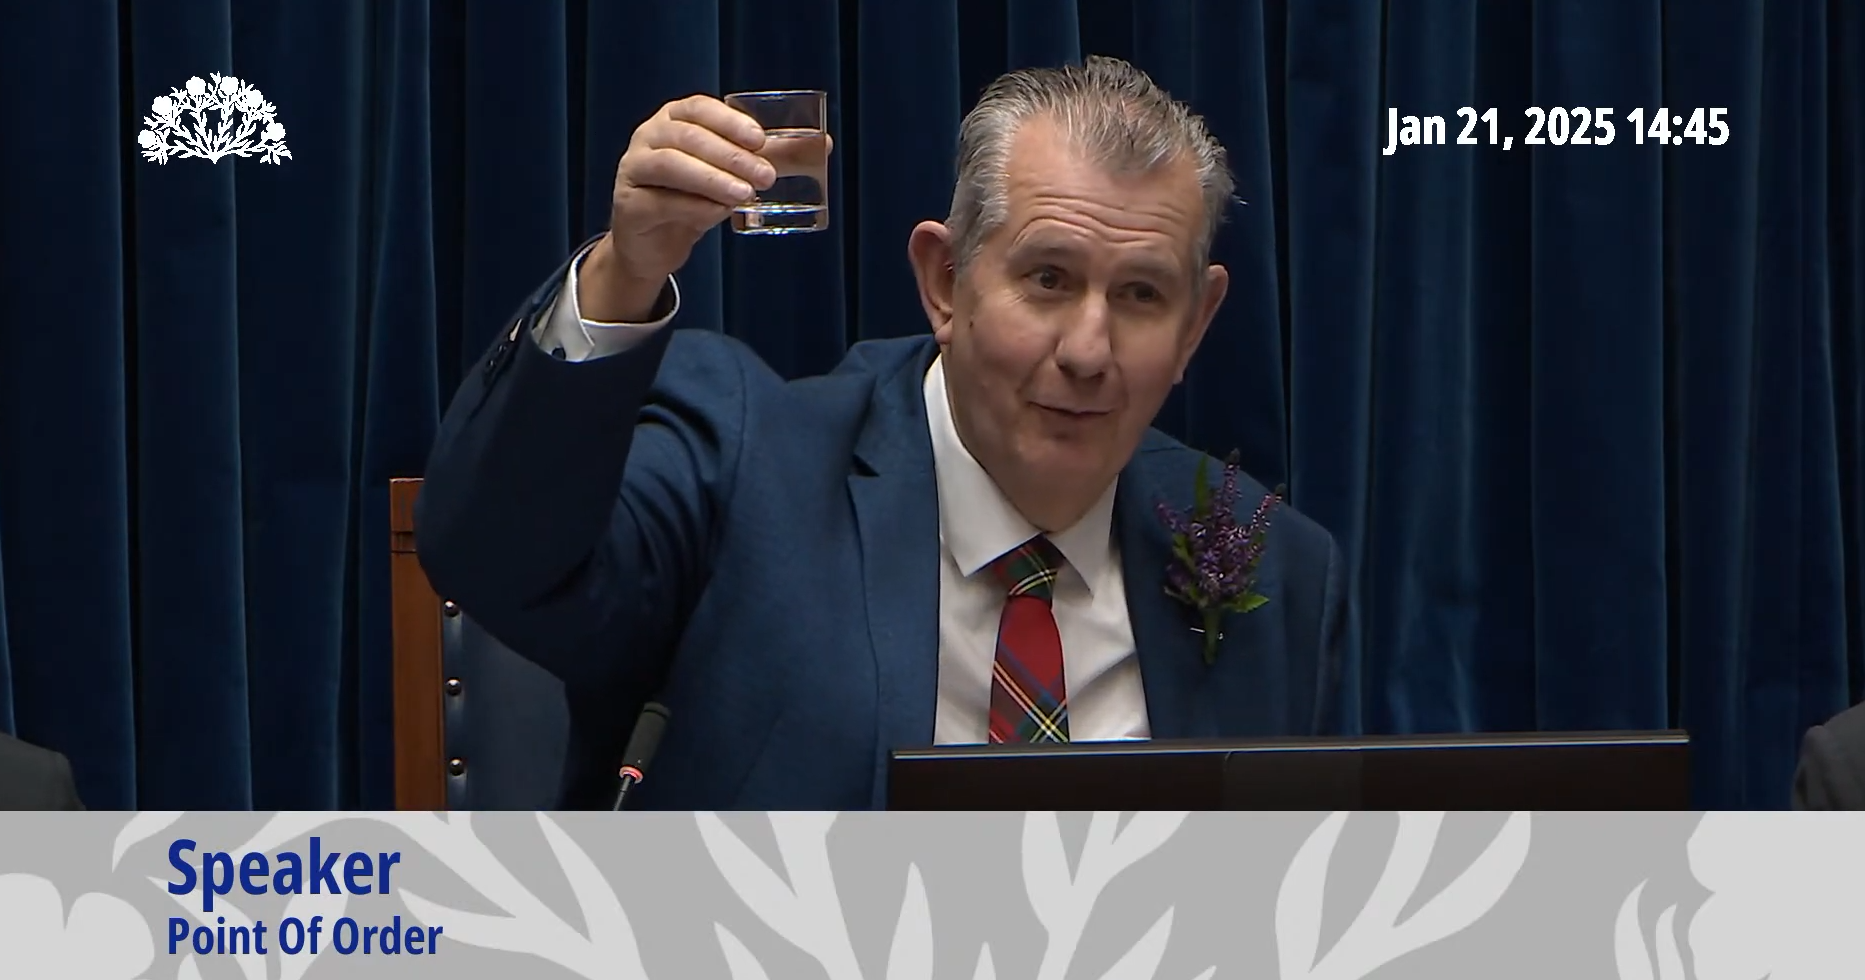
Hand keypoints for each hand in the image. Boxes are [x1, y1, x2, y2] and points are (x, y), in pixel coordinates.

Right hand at [581, 95, 775, 321]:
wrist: (654, 243)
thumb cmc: (695, 198)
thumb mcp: (734, 174)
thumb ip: (774, 157)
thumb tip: (824, 145)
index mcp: (674, 119)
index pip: (701, 109)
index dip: (730, 121)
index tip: (761, 139)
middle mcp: (650, 137)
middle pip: (688, 137)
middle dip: (730, 155)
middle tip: (765, 175)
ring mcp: (634, 169)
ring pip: (671, 165)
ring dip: (712, 178)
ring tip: (744, 195)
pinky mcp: (630, 204)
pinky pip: (662, 201)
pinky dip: (694, 207)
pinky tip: (718, 214)